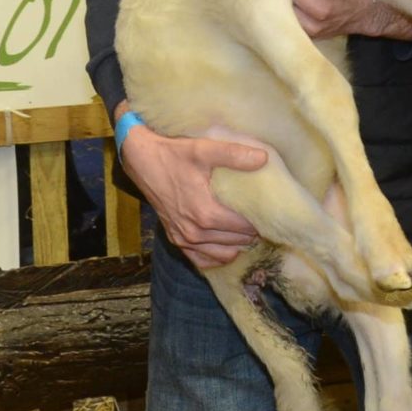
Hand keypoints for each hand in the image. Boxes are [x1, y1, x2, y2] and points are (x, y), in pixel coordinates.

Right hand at [117, 117, 268, 267]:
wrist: (141, 161)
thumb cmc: (173, 154)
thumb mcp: (203, 149)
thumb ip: (234, 154)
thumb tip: (263, 158)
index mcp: (205, 213)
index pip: (245, 227)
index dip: (261, 220)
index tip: (270, 211)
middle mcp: (195, 232)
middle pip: (238, 242)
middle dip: (252, 232)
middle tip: (262, 218)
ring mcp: (184, 239)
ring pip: (223, 254)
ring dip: (237, 245)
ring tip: (246, 229)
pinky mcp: (176, 240)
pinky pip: (203, 261)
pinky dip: (217, 255)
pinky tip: (226, 243)